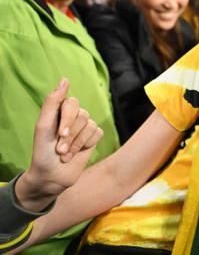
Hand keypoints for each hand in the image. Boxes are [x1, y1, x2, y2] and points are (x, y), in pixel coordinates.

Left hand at [15, 78, 102, 210]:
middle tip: (60, 149)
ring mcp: (84, 127)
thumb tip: (65, 79)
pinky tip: (76, 154)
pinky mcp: (92, 138)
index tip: (60, 135)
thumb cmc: (42, 152)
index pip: (72, 103)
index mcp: (59, 111)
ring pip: (91, 125)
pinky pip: (98, 134)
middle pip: (83, 115)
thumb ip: (52, 102)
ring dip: (77, 143)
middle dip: (71, 135)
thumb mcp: (43, 126)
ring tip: (65, 155)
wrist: (51, 177)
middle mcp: (73, 116)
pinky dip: (86, 145)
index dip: (68, 119)